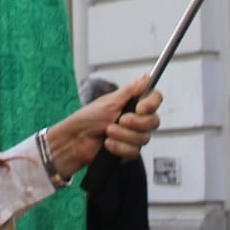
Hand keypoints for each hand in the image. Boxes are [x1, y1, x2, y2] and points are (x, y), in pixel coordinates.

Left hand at [43, 74, 162, 179]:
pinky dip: (120, 147)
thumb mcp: (110, 101)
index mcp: (132, 103)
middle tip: (120, 120)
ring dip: (124, 135)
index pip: (155, 99)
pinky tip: (108, 144)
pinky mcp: (127, 151)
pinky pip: (134, 151)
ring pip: (144, 138)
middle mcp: (135, 119)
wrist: (74, 141)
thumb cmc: (87, 119)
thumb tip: (146, 78)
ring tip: (107, 132)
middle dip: (136, 123)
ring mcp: (132, 135)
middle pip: (153, 121)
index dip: (152, 104)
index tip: (141, 108)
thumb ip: (131, 91)